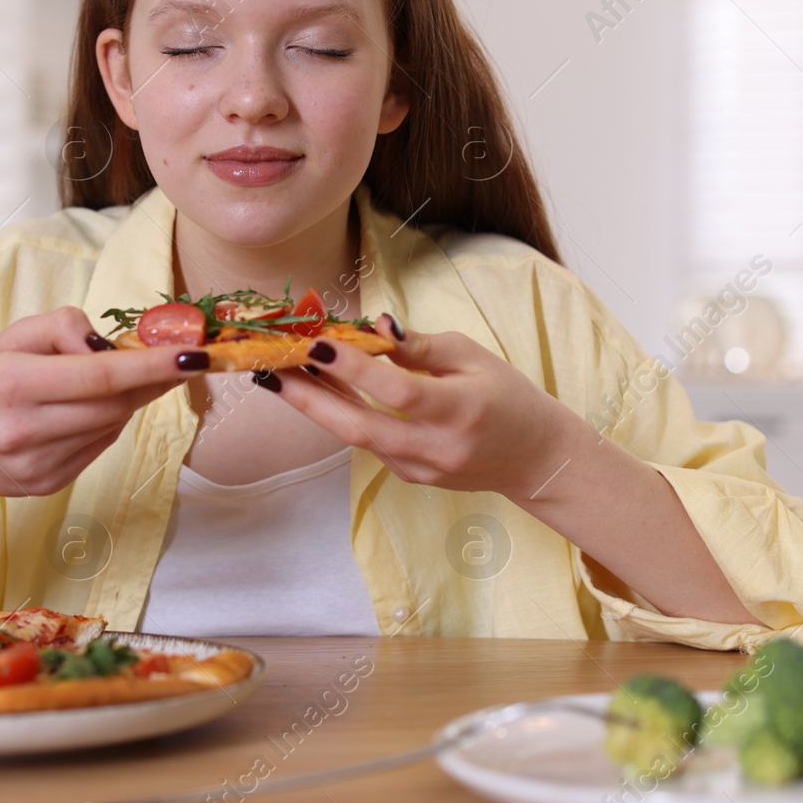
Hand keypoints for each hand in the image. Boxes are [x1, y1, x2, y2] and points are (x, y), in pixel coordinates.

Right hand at [0, 306, 197, 501]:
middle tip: (172, 357)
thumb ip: (62, 328)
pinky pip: (99, 446)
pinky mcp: (48, 485)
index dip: (151, 366)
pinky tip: (91, 408)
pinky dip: (108, 422)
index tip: (193, 354)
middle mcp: (21, 430)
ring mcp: (36, 465)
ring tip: (124, 377)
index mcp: (9, 383)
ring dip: (130, 398)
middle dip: (151, 379)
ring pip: (112, 426)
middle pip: (113, 404)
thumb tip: (111, 345)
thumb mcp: (8, 338)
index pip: (98, 376)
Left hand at [259, 314, 577, 499]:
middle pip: (360, 428)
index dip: (355, 368)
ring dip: (316, 405)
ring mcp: (420, 469)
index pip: (398, 391)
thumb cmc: (506, 396)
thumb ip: (422, 347)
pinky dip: (341, 415)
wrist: (534, 457)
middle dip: (309, 398)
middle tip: (268, 369)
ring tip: (279, 374)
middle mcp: (436, 447)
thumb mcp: (473, 357)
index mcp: (460, 410)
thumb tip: (376, 326)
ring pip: (356, 437)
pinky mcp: (410, 476)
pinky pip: (368, 443)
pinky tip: (317, 389)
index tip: (317, 343)